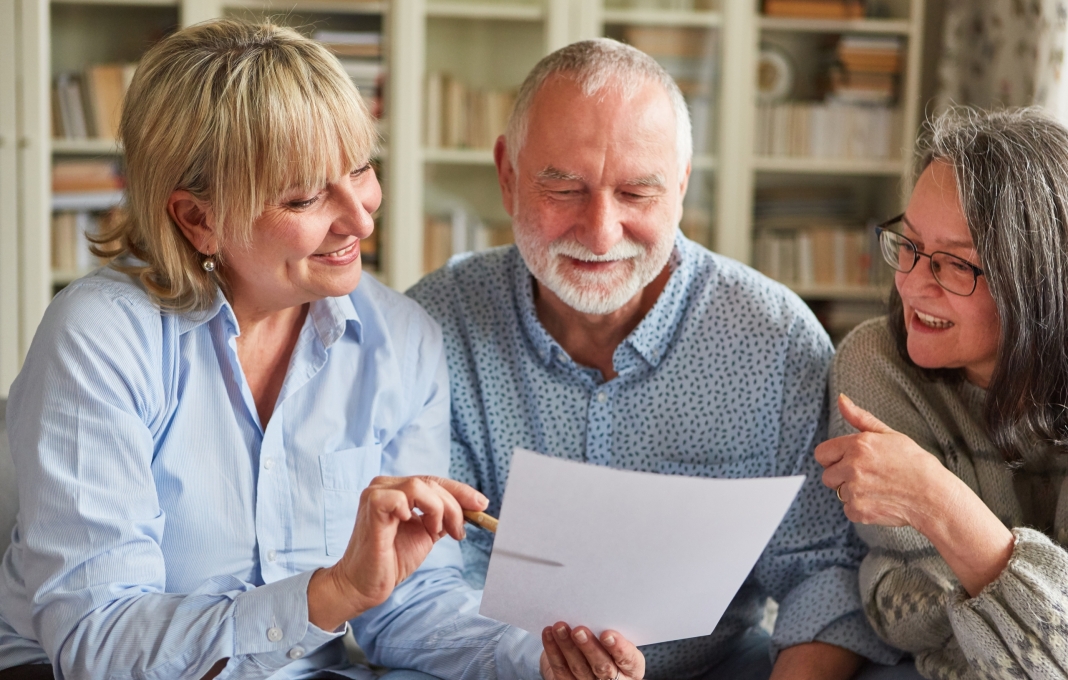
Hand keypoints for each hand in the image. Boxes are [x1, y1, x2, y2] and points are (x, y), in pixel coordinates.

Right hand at [308, 475, 487, 629]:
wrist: (366, 584)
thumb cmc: (392, 559)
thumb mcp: (426, 533)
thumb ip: (442, 517)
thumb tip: (471, 507)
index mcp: (396, 489)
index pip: (433, 481)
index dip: (460, 491)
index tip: (482, 505)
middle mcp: (385, 486)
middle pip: (431, 483)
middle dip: (454, 506)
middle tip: (460, 532)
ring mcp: (376, 494)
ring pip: (420, 486)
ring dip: (438, 509)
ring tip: (436, 532)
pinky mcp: (372, 507)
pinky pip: (400, 497)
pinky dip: (416, 510)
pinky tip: (417, 525)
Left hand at [539, 622, 643, 679]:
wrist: (583, 659)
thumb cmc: (604, 642)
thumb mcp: (614, 637)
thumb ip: (610, 629)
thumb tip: (597, 607)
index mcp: (630, 668)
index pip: (629, 660)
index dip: (619, 648)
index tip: (607, 634)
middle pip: (603, 667)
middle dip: (589, 648)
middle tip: (579, 630)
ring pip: (579, 668)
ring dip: (567, 646)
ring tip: (559, 627)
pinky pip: (560, 669)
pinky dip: (553, 650)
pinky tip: (549, 634)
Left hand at [817, 394, 1014, 596]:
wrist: (934, 496)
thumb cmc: (915, 463)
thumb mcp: (889, 434)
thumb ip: (860, 418)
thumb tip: (841, 399)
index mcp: (857, 445)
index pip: (821, 454)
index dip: (833, 458)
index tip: (847, 462)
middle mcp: (852, 467)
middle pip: (827, 476)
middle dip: (842, 476)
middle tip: (868, 476)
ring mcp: (855, 490)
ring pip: (839, 493)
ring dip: (853, 492)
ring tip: (878, 488)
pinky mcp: (859, 510)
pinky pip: (848, 510)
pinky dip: (861, 508)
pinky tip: (880, 501)